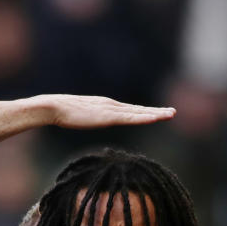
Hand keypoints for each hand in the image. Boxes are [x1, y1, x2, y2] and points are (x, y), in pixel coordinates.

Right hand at [37, 95, 175, 128]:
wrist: (54, 107)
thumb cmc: (59, 112)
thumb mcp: (75, 116)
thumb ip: (81, 117)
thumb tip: (75, 120)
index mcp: (104, 106)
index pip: (129, 110)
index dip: (144, 112)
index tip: (157, 114)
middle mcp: (111, 105)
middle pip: (138, 109)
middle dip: (155, 111)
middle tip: (172, 112)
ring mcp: (111, 110)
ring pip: (139, 112)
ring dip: (156, 113)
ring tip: (171, 114)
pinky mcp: (109, 116)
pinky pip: (131, 117)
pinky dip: (145, 117)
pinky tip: (156, 118)